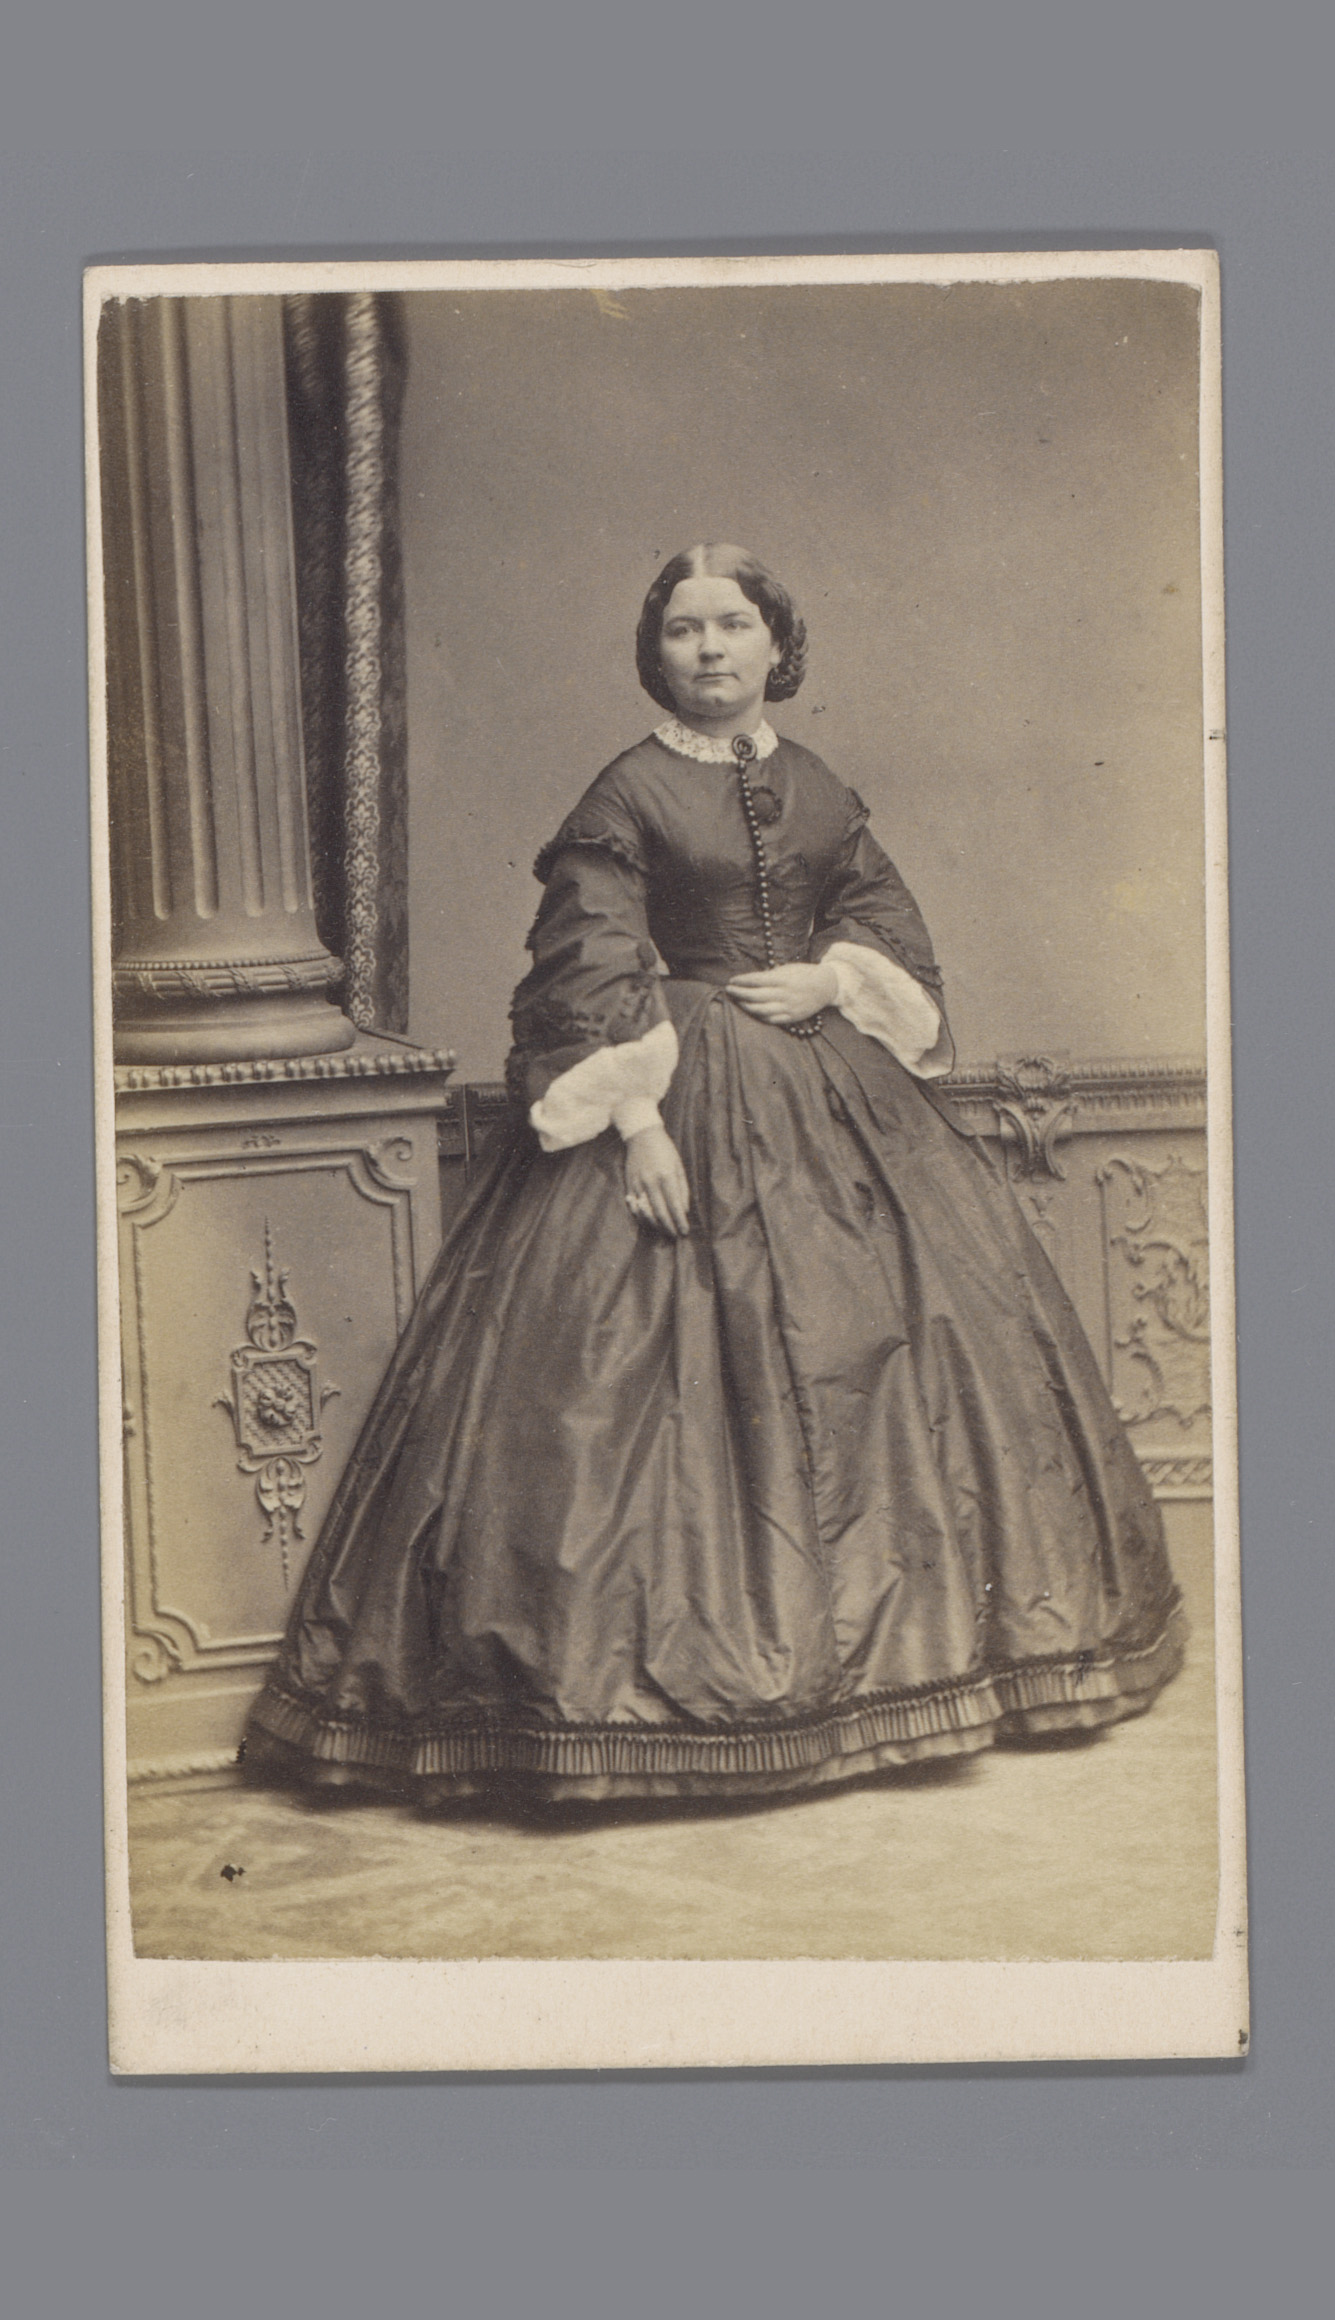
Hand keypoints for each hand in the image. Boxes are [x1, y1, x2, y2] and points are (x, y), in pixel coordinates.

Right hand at [624, 1123, 690, 1237]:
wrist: (642, 1135)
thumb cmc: (665, 1150)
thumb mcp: (679, 1166)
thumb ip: (682, 1189)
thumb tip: (684, 1210)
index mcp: (666, 1176)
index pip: (674, 1206)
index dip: (680, 1221)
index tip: (684, 1231)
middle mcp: (651, 1183)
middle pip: (660, 1213)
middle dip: (669, 1227)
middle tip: (675, 1235)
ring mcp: (638, 1185)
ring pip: (646, 1213)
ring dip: (656, 1225)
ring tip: (664, 1229)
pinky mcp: (629, 1185)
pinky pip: (635, 1207)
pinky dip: (642, 1217)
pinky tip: (650, 1220)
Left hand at [726, 960, 838, 1024]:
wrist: (826, 987)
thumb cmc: (804, 974)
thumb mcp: (788, 969)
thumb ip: (771, 975)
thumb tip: (751, 980)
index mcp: (784, 979)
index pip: (757, 980)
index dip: (742, 981)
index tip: (732, 980)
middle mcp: (785, 994)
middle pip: (756, 995)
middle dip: (740, 993)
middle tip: (729, 990)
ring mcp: (788, 1007)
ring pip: (761, 1009)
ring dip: (746, 1006)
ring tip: (738, 1001)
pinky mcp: (791, 1017)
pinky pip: (771, 1019)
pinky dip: (759, 1016)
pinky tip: (752, 1011)